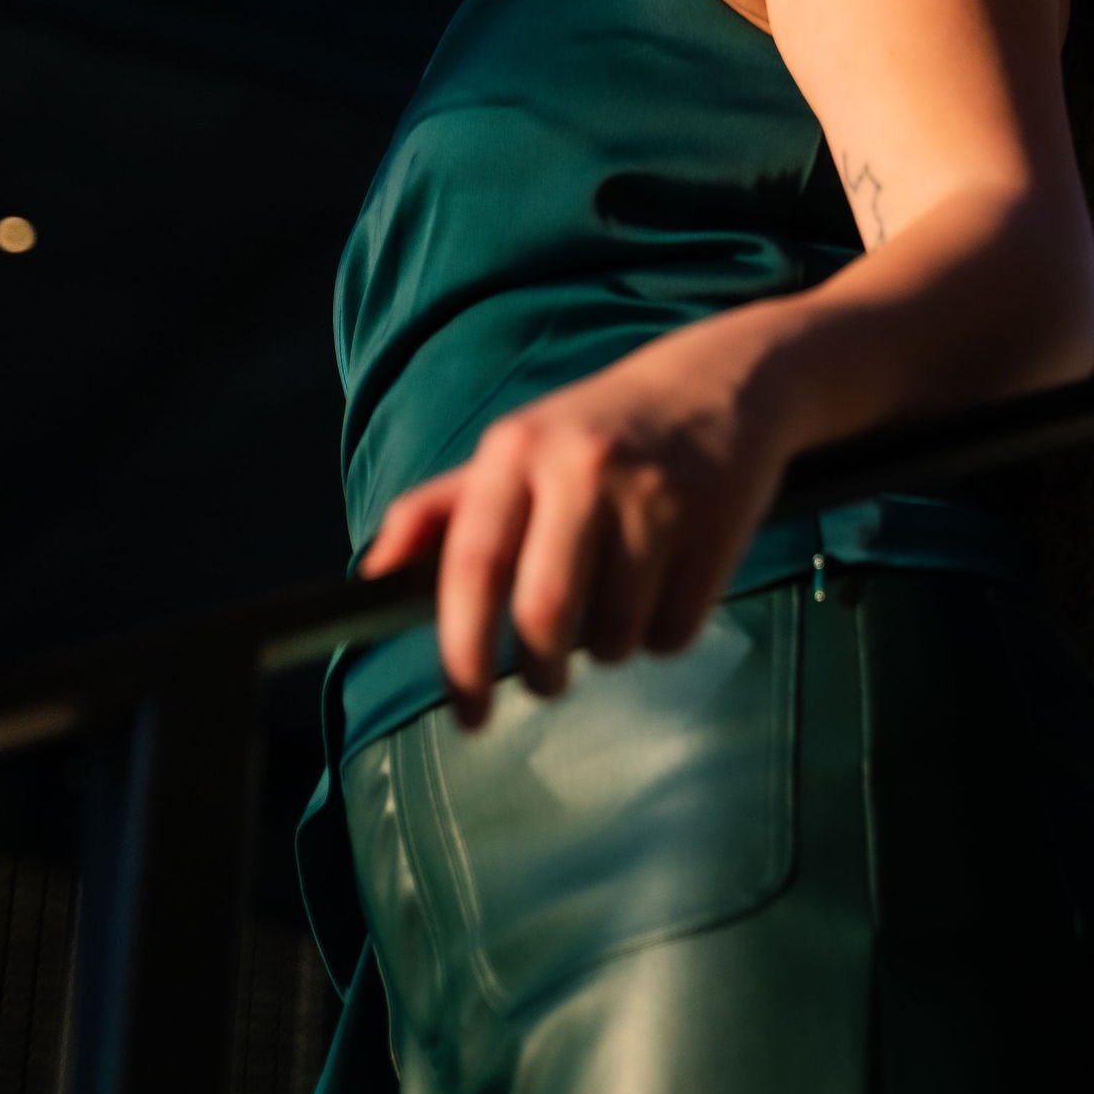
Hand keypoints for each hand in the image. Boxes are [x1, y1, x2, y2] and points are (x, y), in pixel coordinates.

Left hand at [356, 320, 794, 728]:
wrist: (723, 380)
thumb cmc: (598, 430)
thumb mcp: (516, 447)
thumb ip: (438, 510)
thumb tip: (370, 576)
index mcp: (519, 448)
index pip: (473, 566)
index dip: (461, 654)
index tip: (466, 713)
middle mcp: (584, 466)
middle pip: (545, 617)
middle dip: (541, 672)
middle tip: (545, 680)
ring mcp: (655, 494)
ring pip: (615, 635)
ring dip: (608, 649)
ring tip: (616, 603)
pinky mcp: (717, 522)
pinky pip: (675, 631)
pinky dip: (662, 636)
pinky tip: (664, 589)